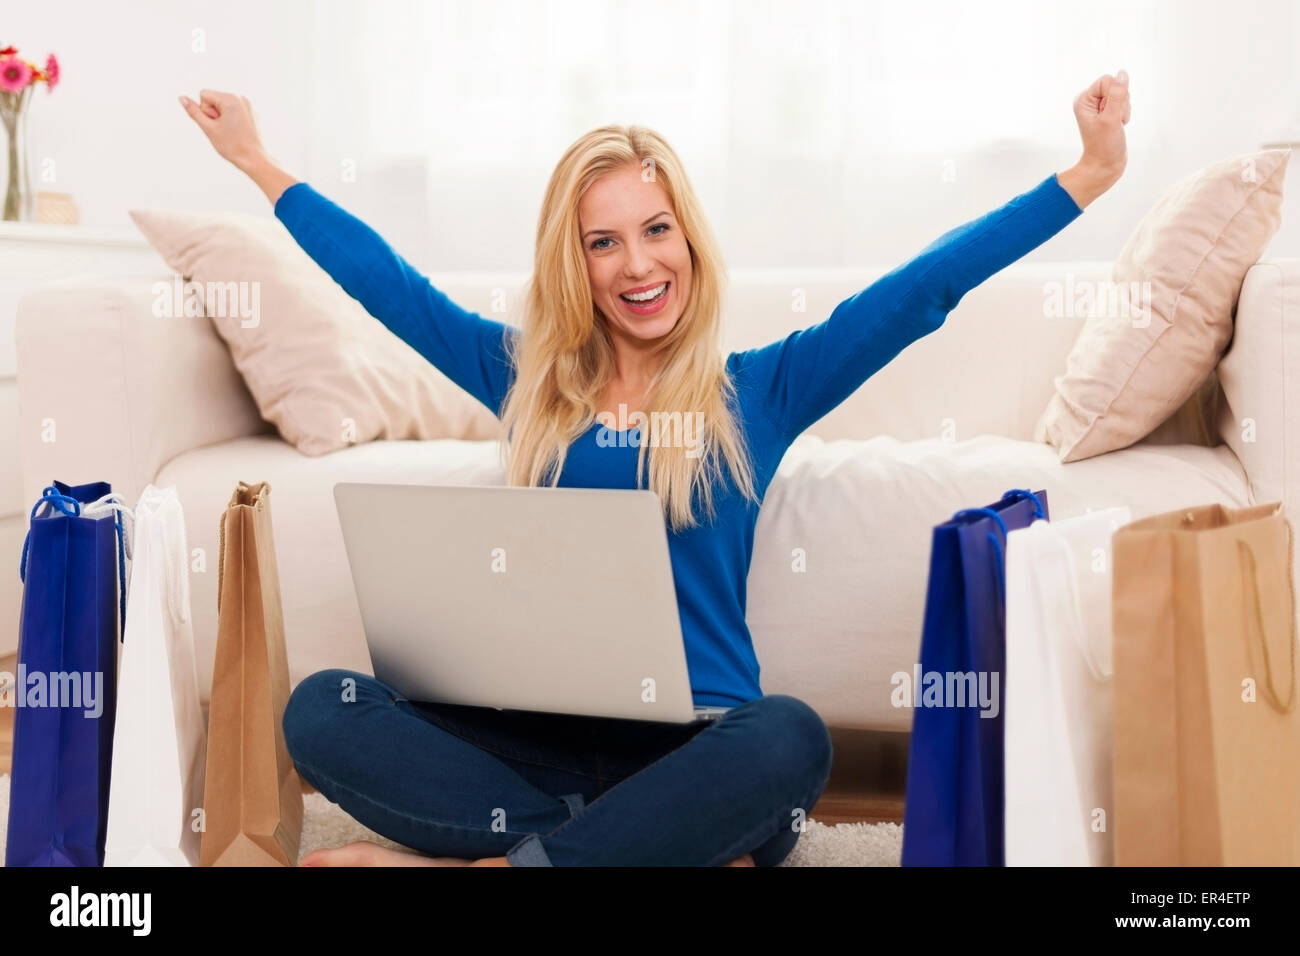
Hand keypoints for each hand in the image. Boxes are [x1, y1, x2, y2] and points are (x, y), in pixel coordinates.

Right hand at [179, 89, 267, 171]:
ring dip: (222, 116)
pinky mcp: (251, 111)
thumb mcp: (208, 128)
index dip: (205, 111)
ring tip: (231, 130)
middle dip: (213, 113)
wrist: (254, 159)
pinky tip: (238, 131)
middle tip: (224, 129)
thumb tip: (181, 98)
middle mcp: (241, 97)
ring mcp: (248, 104)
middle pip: (213, 99)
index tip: (216, 123)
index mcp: (230, 98)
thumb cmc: (232, 146)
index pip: (204, 94)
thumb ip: (193, 112)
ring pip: (222, 105)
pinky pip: (233, 110)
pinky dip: (231, 119)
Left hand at [1072, 69, 1130, 187]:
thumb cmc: (1104, 146)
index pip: (1107, 80)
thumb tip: (1122, 74)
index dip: (1114, 96)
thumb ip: (1117, 95)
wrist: (1105, 165)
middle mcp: (1089, 101)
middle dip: (1120, 104)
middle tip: (1112, 122)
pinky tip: (1117, 126)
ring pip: (1122, 95)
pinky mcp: (1107, 112)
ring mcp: (1099, 107)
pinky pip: (1124, 103)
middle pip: (1116, 86)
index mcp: (1083, 100)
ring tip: (1114, 126)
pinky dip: (1124, 114)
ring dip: (1123, 110)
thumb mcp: (1111, 118)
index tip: (1108, 114)